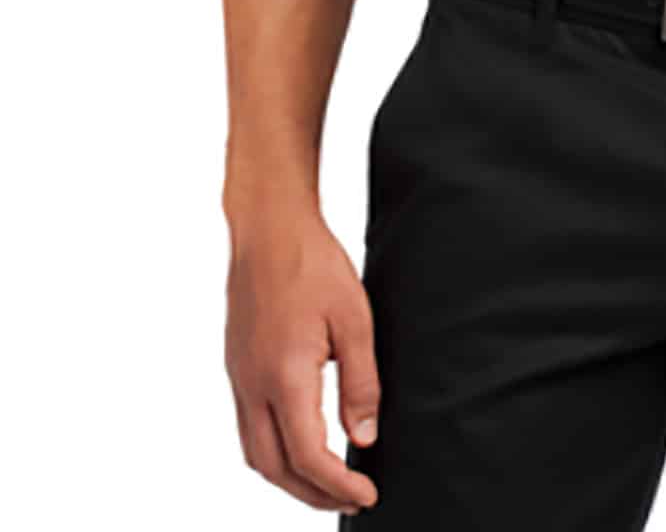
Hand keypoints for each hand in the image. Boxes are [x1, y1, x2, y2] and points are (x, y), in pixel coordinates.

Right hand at [224, 210, 380, 513]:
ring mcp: (238, 378)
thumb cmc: (313, 264)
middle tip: (350, 499)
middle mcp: (252, 385)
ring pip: (255, 454)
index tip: (367, 495)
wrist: (268, 228)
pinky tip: (299, 445)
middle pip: (274, 468)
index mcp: (284, 376)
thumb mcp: (354, 319)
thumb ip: (361, 384)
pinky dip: (273, 452)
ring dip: (289, 478)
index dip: (338, 486)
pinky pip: (248, 428)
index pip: (308, 455)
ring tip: (326, 483)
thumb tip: (363, 439)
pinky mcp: (236, 367)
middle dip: (311, 494)